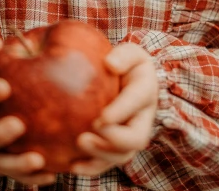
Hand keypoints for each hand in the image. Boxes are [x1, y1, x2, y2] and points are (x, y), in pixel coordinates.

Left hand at [70, 42, 158, 176]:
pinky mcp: (115, 146)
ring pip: (122, 155)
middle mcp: (143, 117)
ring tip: (78, 145)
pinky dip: (91, 167)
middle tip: (86, 136)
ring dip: (100, 156)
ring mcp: (130, 134)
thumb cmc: (124, 62)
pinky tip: (73, 166)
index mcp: (146, 89)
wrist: (123, 77)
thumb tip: (110, 64)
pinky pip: (107, 162)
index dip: (121, 111)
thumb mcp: (129, 52)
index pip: (137, 100)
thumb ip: (124, 55)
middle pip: (136, 138)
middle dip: (113, 141)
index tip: (101, 118)